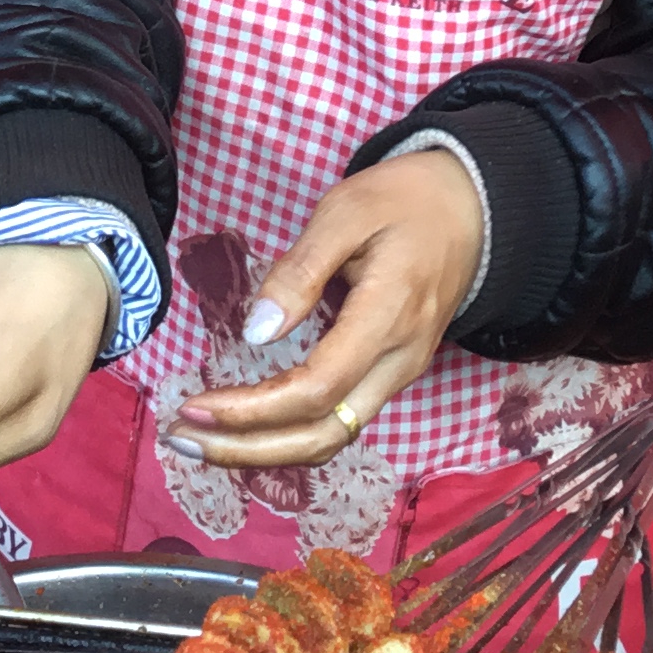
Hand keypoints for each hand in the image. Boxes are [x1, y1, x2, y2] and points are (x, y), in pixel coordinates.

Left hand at [173, 150, 483, 468]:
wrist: (472, 209)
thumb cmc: (405, 200)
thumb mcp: (347, 211)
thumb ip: (301, 270)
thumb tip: (257, 332)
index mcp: (388, 317)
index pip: (317, 390)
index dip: (252, 411)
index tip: (195, 405)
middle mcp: (399, 362)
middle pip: (322, 436)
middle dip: (247, 449)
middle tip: (180, 438)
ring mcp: (399, 374)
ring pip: (331, 438)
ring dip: (266, 452)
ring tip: (203, 441)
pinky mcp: (390, 374)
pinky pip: (339, 423)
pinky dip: (290, 436)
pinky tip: (248, 428)